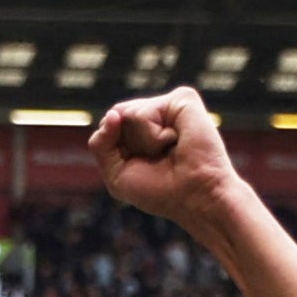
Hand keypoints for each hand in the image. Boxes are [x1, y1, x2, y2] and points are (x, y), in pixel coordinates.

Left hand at [88, 88, 246, 226]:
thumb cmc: (160, 191)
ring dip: (142, 143)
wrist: (195, 197)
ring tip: (169, 150)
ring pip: (125, 114)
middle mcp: (157, 113)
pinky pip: (141, 114)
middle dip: (127, 145)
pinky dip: (153, 136)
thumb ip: (101, 144)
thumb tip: (112, 113)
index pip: (109, 124)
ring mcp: (169, 104)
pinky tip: (175, 140)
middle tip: (158, 158)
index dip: (116, 150)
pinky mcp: (182, 99)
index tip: (143, 166)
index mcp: (142, 128)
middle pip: (115, 116)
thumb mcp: (116, 174)